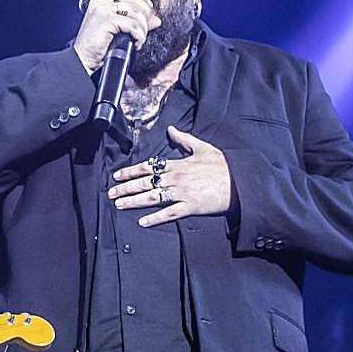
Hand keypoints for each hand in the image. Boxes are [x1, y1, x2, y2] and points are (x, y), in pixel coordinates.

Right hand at [73, 0, 160, 72]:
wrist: (82, 60)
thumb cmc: (97, 48)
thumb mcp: (118, 32)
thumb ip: (136, 22)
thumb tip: (157, 20)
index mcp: (101, 2)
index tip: (148, 11)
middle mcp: (101, 3)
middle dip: (145, 13)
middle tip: (145, 28)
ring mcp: (103, 10)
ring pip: (135, 12)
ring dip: (143, 28)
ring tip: (139, 39)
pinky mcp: (106, 21)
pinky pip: (132, 24)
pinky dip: (138, 35)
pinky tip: (136, 44)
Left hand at [108, 125, 231, 227]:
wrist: (241, 182)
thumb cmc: (223, 166)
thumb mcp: (203, 147)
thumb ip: (184, 139)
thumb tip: (171, 129)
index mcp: (177, 164)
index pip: (147, 167)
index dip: (130, 171)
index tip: (117, 176)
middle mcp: (176, 178)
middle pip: (145, 183)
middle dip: (126, 188)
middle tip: (111, 193)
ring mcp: (182, 193)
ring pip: (152, 197)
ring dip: (134, 202)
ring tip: (119, 205)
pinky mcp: (191, 207)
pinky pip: (169, 213)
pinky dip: (155, 218)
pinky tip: (142, 222)